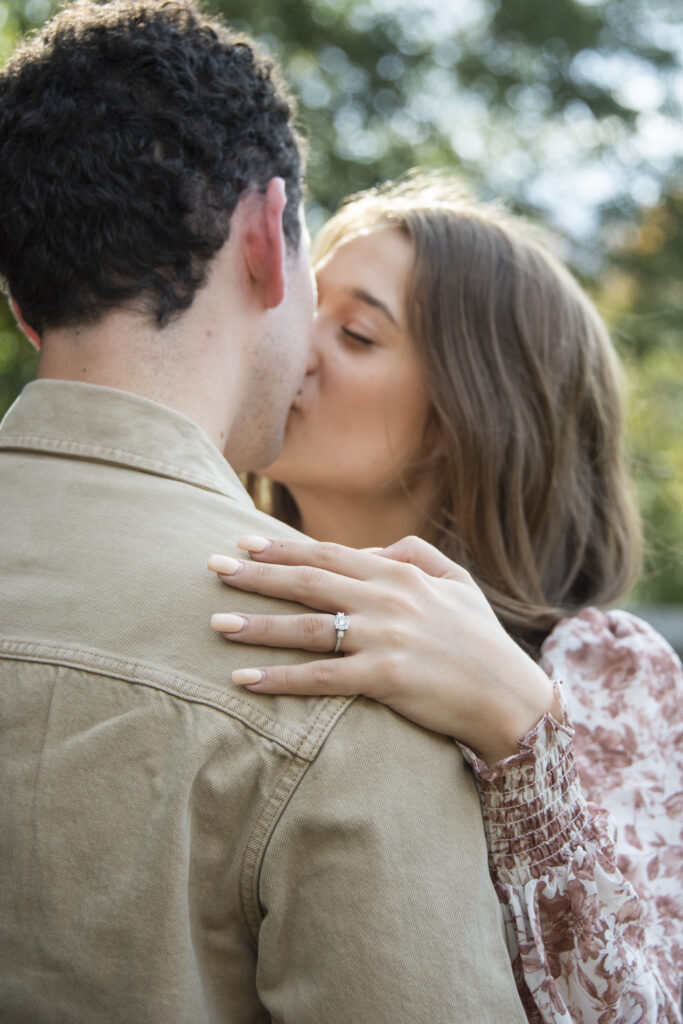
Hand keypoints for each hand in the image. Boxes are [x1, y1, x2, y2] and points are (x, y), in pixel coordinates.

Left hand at [208, 535, 558, 764]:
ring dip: (257, 624)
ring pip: (307, 628)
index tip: (243, 543)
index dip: (282, 548)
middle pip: (308, 582)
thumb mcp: (458, 583)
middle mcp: (387, 599)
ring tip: (216, 623)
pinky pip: (321, 678)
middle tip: (211, 568)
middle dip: (256, 575)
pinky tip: (246, 679)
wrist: (511, 697)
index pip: (328, 554)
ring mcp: (385, 638)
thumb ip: (415, 554)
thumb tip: (370, 550)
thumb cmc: (481, 640)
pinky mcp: (385, 679)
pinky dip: (280, 678)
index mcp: (400, 574)